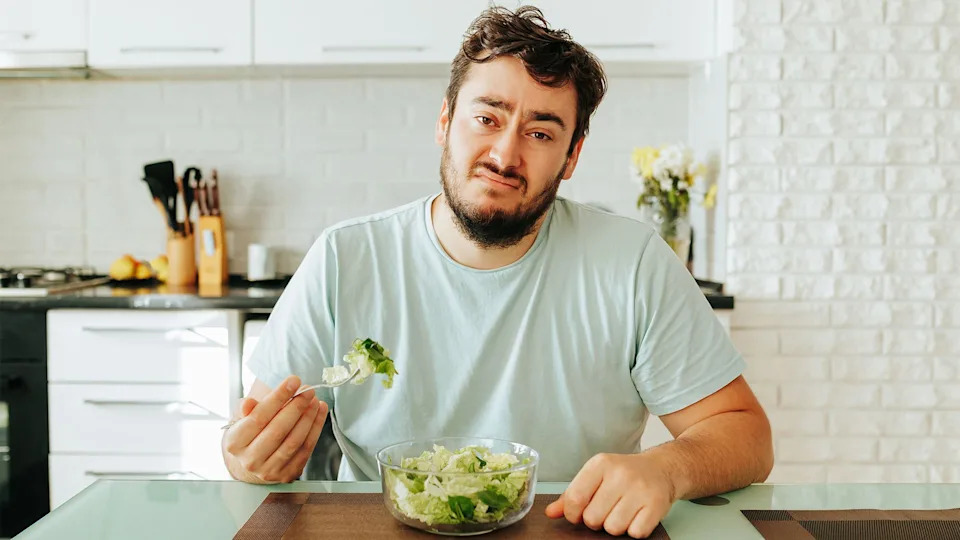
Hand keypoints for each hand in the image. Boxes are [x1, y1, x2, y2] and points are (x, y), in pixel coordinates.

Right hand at [221, 375, 327, 483]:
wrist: (253, 461)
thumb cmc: (249, 433)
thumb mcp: (241, 418)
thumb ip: (246, 409)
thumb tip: (248, 403)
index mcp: (235, 442)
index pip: (258, 417)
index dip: (278, 397)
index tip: (294, 381)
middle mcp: (250, 460)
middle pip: (278, 430)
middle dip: (297, 407)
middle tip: (308, 390)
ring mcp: (269, 470)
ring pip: (294, 441)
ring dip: (309, 418)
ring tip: (315, 400)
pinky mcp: (287, 475)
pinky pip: (306, 450)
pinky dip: (315, 429)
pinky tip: (319, 412)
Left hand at [545, 453, 674, 537]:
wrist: (661, 468)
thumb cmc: (624, 474)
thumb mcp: (596, 476)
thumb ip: (571, 494)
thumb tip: (550, 513)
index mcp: (600, 464)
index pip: (574, 498)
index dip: (572, 514)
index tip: (578, 514)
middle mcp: (620, 474)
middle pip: (592, 518)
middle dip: (596, 520)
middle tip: (605, 510)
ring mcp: (640, 490)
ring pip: (613, 528)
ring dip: (615, 526)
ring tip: (621, 511)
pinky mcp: (656, 505)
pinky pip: (635, 533)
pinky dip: (634, 529)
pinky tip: (636, 515)